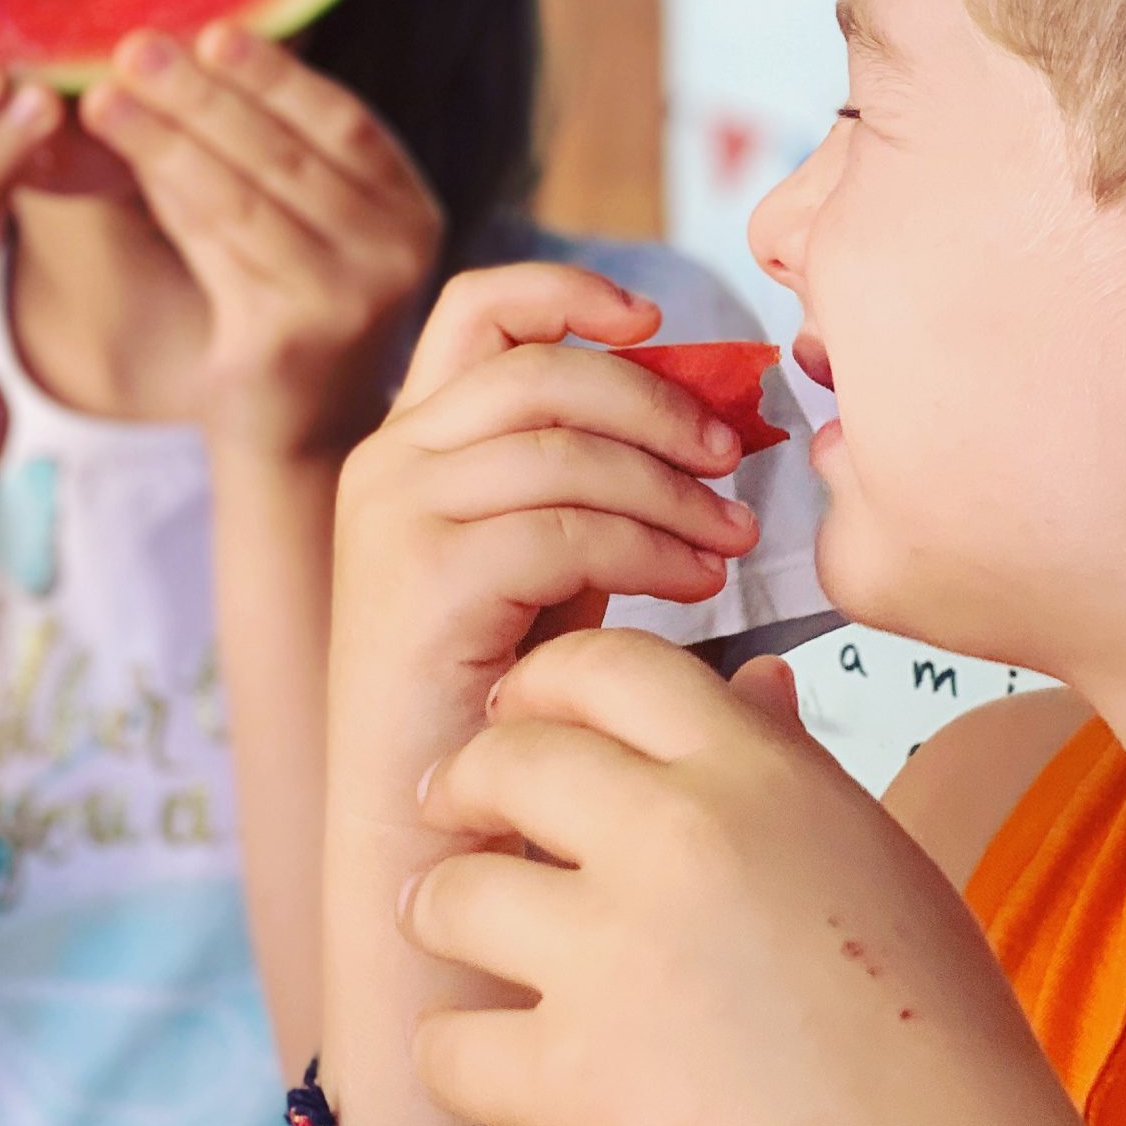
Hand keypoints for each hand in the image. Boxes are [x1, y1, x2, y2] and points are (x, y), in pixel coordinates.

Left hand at [79, 22, 441, 456]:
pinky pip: (217, 250)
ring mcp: (350, 299)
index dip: (277, 74)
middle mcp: (396, 250)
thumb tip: (174, 55)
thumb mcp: (291, 221)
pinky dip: (165, 196)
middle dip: (201, 94)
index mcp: (408, 206)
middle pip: (286, 154)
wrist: (296, 437)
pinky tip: (123, 160)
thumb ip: (251, 149)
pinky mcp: (292, 340)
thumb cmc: (283, 305)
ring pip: (242, 198)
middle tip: (134, 47)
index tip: (211, 30)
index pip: (345, 121)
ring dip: (166, 139)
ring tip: (103, 96)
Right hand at [330, 265, 754, 822]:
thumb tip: (715, 419)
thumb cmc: (498, 704)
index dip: (569, 292)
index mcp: (411, 441)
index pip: (479, 310)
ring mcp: (396, 516)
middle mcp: (389, 461)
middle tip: (736, 456)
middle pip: (540, 368)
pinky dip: (652, 548)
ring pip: (562, 444)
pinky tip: (699, 589)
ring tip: (734, 541)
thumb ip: (594, 483)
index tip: (654, 318)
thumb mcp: (546, 564)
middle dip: (656, 402)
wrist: (423, 833)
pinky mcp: (424, 580)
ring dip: (671, 486)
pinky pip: (565, 528)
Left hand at [403, 632, 1112, 1125]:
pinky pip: (451, 1039)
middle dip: (463, 784)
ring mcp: (620, 953)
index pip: (610, 666)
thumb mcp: (882, 870)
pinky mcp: (579, 1074)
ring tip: (456, 932)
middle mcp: (682, 840)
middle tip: (456, 812)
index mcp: (760, 779)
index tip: (517, 710)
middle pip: (508, 757)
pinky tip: (492, 1062)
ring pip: (453, 891)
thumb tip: (754, 683)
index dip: (543, 682)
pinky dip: (460, 1058)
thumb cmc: (939, 1056)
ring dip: (442, 914)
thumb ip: (792, 769)